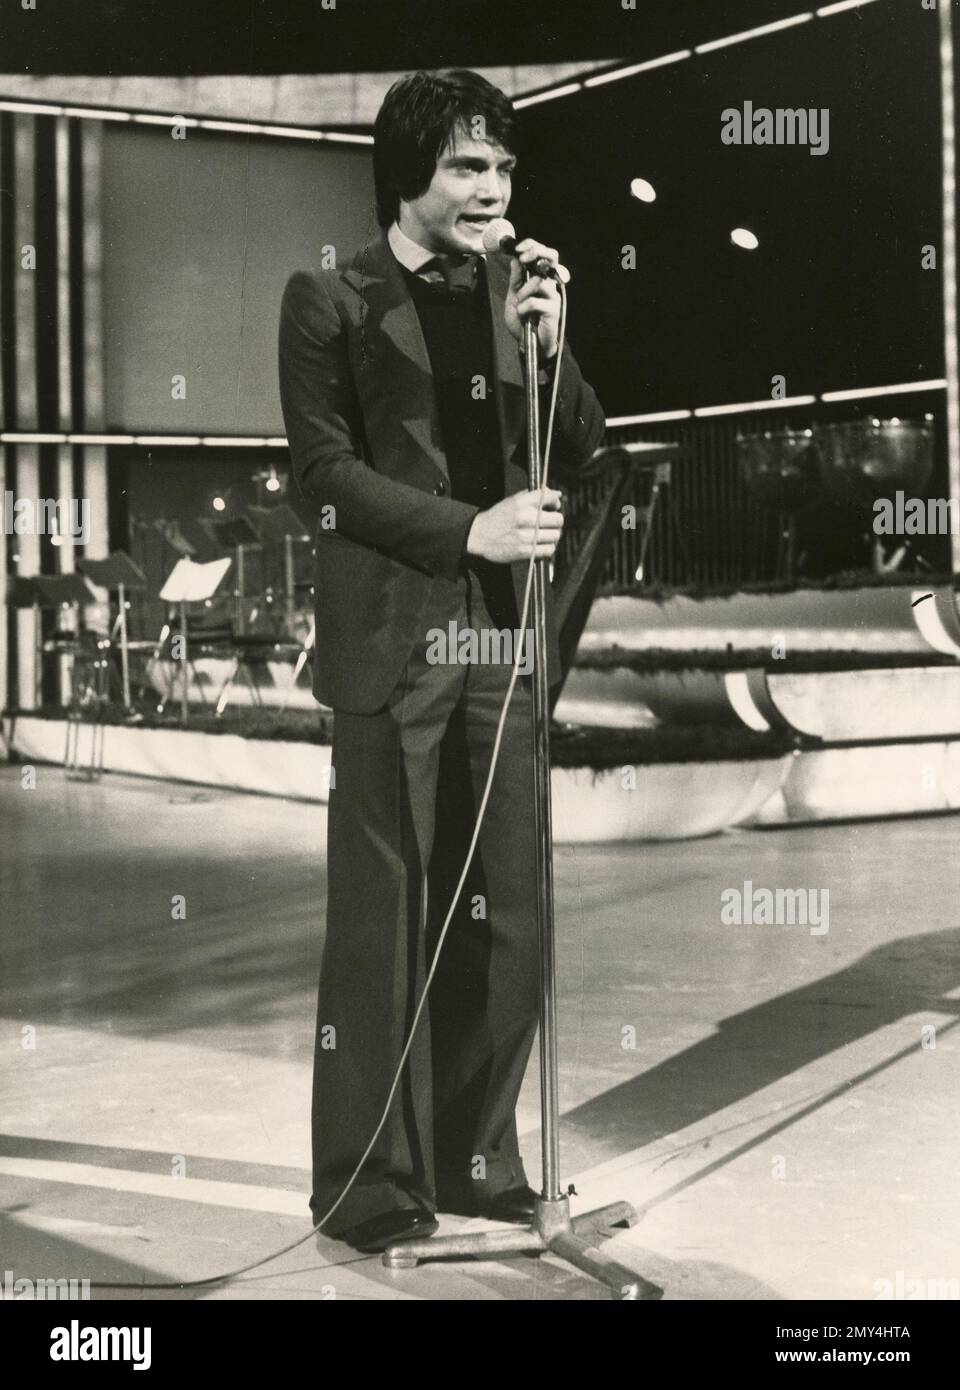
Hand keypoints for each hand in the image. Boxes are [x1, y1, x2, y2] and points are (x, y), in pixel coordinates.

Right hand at [466, 487, 563, 563]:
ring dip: (552, 536)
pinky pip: (549, 550)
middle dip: (555, 521)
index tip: (553, 506)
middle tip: (549, 523)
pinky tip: (540, 545)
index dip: (555, 501)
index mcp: (521, 503)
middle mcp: (525, 518)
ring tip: (543, 535)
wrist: (479, 536)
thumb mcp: (512, 501)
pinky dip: (547, 548)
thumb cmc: (497, 518)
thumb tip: (556, 494)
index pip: (549, 497)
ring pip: (555, 535)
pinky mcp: (525, 551)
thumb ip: (533, 496)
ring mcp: (526, 536)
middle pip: (558, 519)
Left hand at [503, 239, 566, 360]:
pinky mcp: (554, 310)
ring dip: (523, 293)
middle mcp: (550, 284)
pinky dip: (524, 309)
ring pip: (538, 281)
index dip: (533, 246)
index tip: (518, 249)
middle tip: (523, 258)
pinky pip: (534, 302)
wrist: (528, 343)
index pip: (544, 254)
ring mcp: (553, 296)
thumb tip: (515, 259)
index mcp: (541, 278)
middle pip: (552, 256)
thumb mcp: (513, 296)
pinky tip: (524, 316)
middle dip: (536, 252)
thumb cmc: (523, 320)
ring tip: (520, 306)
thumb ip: (516, 279)